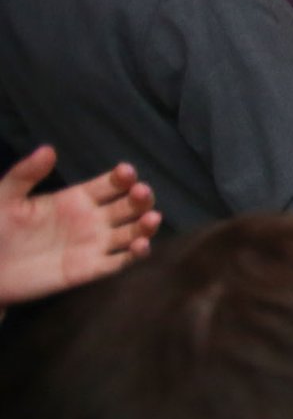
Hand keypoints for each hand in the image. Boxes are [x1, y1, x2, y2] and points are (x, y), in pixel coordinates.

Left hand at [0, 147, 158, 305]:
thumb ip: (25, 174)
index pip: (109, 184)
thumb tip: (49, 149)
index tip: (126, 172)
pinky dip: (135, 255)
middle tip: (141, 193)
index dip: (122, 177)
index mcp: (75, 199)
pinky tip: (141, 246)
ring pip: (131, 232)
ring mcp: (94, 245)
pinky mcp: (90, 269)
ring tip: (151, 219)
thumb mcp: (4, 197)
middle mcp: (91, 220)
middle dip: (140, 198)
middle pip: (128, 205)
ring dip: (146, 225)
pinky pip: (120, 262)